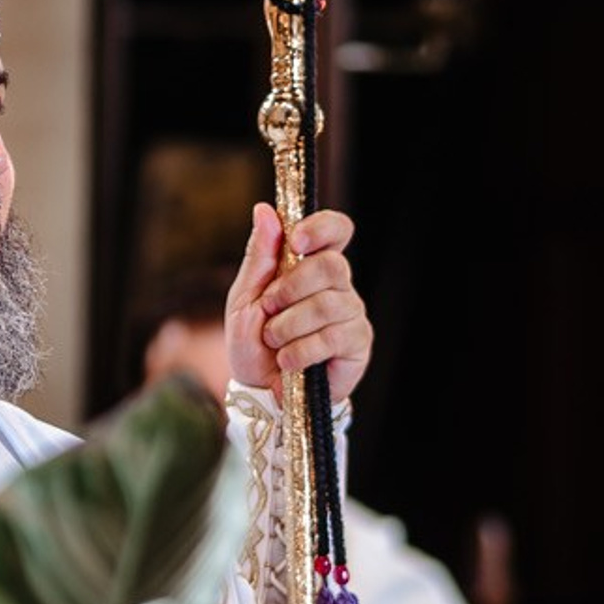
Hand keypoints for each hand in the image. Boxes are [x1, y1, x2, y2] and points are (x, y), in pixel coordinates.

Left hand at [224, 203, 372, 403]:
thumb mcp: (245, 298)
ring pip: (327, 304)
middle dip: (290, 288)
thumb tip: (265, 210)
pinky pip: (332, 337)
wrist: (261, 392)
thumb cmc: (254, 344)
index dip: (320, 228)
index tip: (295, 242)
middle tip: (270, 310)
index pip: (336, 230)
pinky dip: (300, 351)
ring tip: (275, 342)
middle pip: (331, 265)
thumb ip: (259, 257)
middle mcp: (338, 286)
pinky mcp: (357, 344)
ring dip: (288, 326)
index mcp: (312, 267)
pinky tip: (289, 362)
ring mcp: (351, 314)